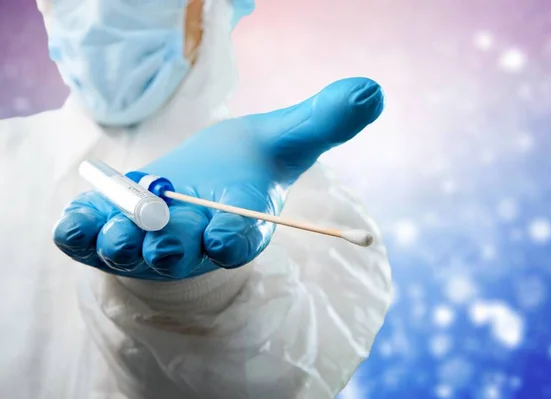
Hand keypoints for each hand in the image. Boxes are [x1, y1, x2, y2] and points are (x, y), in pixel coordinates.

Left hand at [53, 78, 384, 279]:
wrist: (201, 175)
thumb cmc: (247, 161)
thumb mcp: (286, 136)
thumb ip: (324, 119)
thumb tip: (373, 90)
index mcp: (238, 223)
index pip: (239, 240)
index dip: (231, 239)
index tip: (221, 239)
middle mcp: (195, 241)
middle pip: (182, 253)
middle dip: (169, 247)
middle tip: (154, 239)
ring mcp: (153, 240)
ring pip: (135, 253)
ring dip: (120, 244)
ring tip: (113, 230)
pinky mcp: (117, 231)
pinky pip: (94, 240)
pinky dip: (82, 233)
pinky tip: (74, 223)